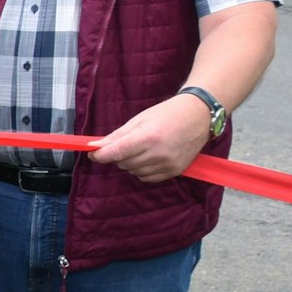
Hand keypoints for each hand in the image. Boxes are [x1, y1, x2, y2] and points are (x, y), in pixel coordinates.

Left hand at [90, 94, 210, 181]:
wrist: (199, 116)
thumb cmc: (167, 114)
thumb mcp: (139, 120)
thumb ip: (117, 136)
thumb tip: (95, 147)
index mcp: (147, 137)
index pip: (116, 153)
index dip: (100, 156)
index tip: (93, 154)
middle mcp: (158, 154)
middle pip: (123, 163)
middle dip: (117, 156)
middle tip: (123, 145)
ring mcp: (168, 164)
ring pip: (134, 172)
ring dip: (129, 163)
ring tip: (139, 149)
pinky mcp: (175, 171)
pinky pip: (147, 178)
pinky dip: (141, 170)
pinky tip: (148, 158)